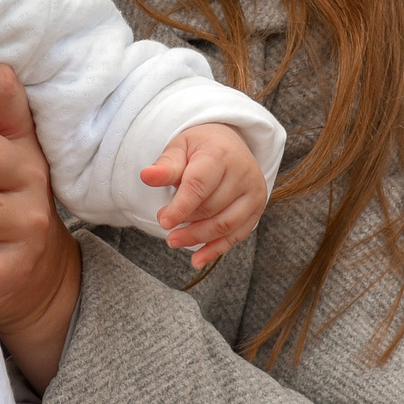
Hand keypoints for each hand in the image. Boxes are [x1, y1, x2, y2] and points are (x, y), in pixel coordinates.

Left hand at [143, 122, 268, 269]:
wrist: (229, 142)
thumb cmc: (200, 146)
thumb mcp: (180, 147)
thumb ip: (166, 166)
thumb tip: (146, 176)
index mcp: (221, 154)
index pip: (199, 186)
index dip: (180, 207)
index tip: (163, 220)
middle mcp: (243, 173)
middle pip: (212, 208)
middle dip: (185, 222)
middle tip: (164, 224)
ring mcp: (254, 192)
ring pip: (225, 225)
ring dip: (198, 238)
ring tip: (174, 240)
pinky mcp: (256, 208)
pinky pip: (237, 235)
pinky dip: (216, 250)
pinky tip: (197, 260)